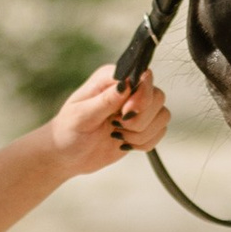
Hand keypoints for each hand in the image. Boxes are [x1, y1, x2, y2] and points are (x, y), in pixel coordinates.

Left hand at [50, 63, 170, 173]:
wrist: (68, 155)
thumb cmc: (68, 131)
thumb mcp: (81, 115)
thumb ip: (105, 100)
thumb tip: (125, 84)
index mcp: (112, 78)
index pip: (143, 76)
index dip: (141, 97)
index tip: (124, 113)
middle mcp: (128, 89)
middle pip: (158, 96)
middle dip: (140, 118)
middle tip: (116, 126)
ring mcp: (138, 108)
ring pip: (163, 115)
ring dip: (141, 133)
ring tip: (117, 135)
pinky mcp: (143, 126)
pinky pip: (160, 132)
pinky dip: (144, 143)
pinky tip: (124, 143)